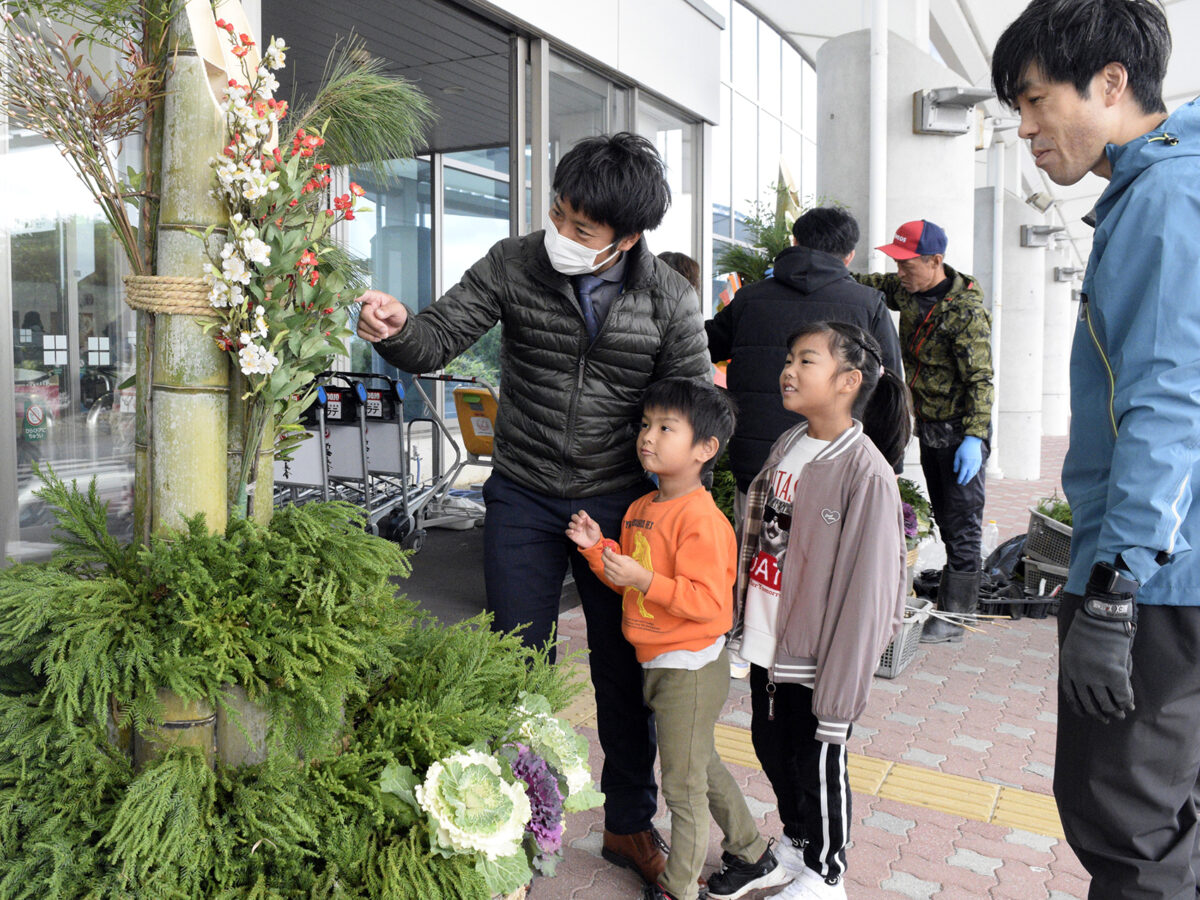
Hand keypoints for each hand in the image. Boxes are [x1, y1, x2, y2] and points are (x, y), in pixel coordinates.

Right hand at [356, 289, 408, 341]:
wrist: (397, 325)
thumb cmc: (397, 312)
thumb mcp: (398, 309)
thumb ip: (389, 310)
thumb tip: (378, 313)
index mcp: (375, 297)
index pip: (365, 294)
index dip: (359, 295)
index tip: (355, 298)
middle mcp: (367, 306)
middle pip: (364, 314)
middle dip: (375, 324)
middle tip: (385, 329)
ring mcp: (363, 317)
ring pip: (362, 325)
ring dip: (375, 332)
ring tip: (385, 334)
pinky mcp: (363, 327)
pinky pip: (361, 333)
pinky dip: (370, 337)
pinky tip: (378, 337)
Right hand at [566, 511, 602, 549]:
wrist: (593, 542)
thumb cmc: (594, 533)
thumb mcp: (595, 527)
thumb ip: (591, 522)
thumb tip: (587, 517)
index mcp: (584, 519)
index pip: (581, 513)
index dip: (581, 513)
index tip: (584, 517)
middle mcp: (578, 522)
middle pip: (574, 516)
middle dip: (576, 518)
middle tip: (581, 522)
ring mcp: (574, 528)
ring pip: (570, 523)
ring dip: (574, 526)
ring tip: (580, 530)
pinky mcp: (572, 534)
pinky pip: (567, 531)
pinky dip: (568, 531)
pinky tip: (573, 532)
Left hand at [602, 548, 651, 592]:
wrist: (639, 578)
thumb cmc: (634, 566)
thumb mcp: (628, 558)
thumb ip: (618, 556)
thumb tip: (609, 552)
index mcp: (624, 564)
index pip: (612, 556)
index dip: (607, 552)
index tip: (605, 549)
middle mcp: (620, 571)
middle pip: (607, 563)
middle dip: (603, 557)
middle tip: (604, 554)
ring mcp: (617, 577)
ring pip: (605, 569)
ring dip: (605, 564)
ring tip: (609, 562)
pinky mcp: (615, 582)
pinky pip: (607, 575)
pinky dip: (607, 570)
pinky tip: (609, 568)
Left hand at [953, 436, 982, 484]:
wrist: (973, 442)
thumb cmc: (963, 448)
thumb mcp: (957, 455)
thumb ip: (956, 464)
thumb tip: (955, 472)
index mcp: (965, 464)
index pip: (962, 474)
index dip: (960, 479)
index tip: (958, 482)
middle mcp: (972, 465)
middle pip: (968, 476)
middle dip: (965, 480)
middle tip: (962, 484)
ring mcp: (976, 464)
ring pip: (973, 473)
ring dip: (970, 478)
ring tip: (967, 481)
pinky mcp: (979, 462)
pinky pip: (977, 470)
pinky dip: (974, 474)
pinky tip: (971, 475)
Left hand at [1060, 564, 1136, 722]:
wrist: (1102, 614)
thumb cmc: (1090, 627)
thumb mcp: (1074, 647)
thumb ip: (1078, 665)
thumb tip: (1087, 685)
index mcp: (1068, 668)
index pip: (1071, 696)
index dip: (1080, 708)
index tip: (1086, 714)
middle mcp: (1080, 675)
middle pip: (1089, 703)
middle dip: (1098, 714)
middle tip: (1106, 719)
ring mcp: (1096, 675)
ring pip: (1106, 703)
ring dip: (1114, 712)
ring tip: (1119, 715)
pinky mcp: (1114, 673)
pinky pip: (1121, 696)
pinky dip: (1126, 702)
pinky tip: (1128, 705)